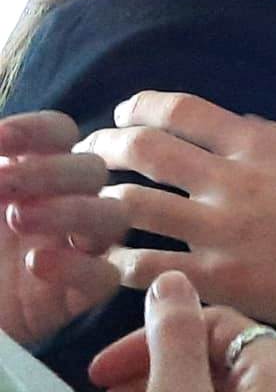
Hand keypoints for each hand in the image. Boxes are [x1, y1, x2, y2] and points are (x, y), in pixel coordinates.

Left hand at [0, 110, 127, 344]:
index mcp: (30, 173)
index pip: (59, 133)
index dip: (36, 130)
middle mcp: (59, 204)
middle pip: (92, 170)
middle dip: (51, 171)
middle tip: (2, 184)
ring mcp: (72, 249)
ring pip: (113, 216)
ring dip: (72, 211)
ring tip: (18, 218)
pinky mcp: (74, 296)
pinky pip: (104, 276)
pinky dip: (77, 266)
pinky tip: (34, 263)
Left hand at [79, 92, 275, 343]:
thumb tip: (243, 127)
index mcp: (262, 144)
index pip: (180, 110)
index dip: (143, 105)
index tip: (129, 110)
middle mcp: (232, 182)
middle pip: (144, 151)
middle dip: (108, 145)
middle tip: (95, 150)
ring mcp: (220, 234)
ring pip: (132, 209)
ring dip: (102, 202)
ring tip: (91, 205)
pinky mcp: (220, 282)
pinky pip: (147, 271)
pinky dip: (120, 263)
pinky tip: (113, 260)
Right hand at [89, 270, 275, 390]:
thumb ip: (176, 341)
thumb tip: (168, 281)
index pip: (217, 325)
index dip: (155, 339)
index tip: (105, 365)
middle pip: (212, 352)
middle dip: (155, 360)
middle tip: (107, 378)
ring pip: (211, 377)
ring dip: (162, 377)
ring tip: (120, 390)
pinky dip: (182, 389)